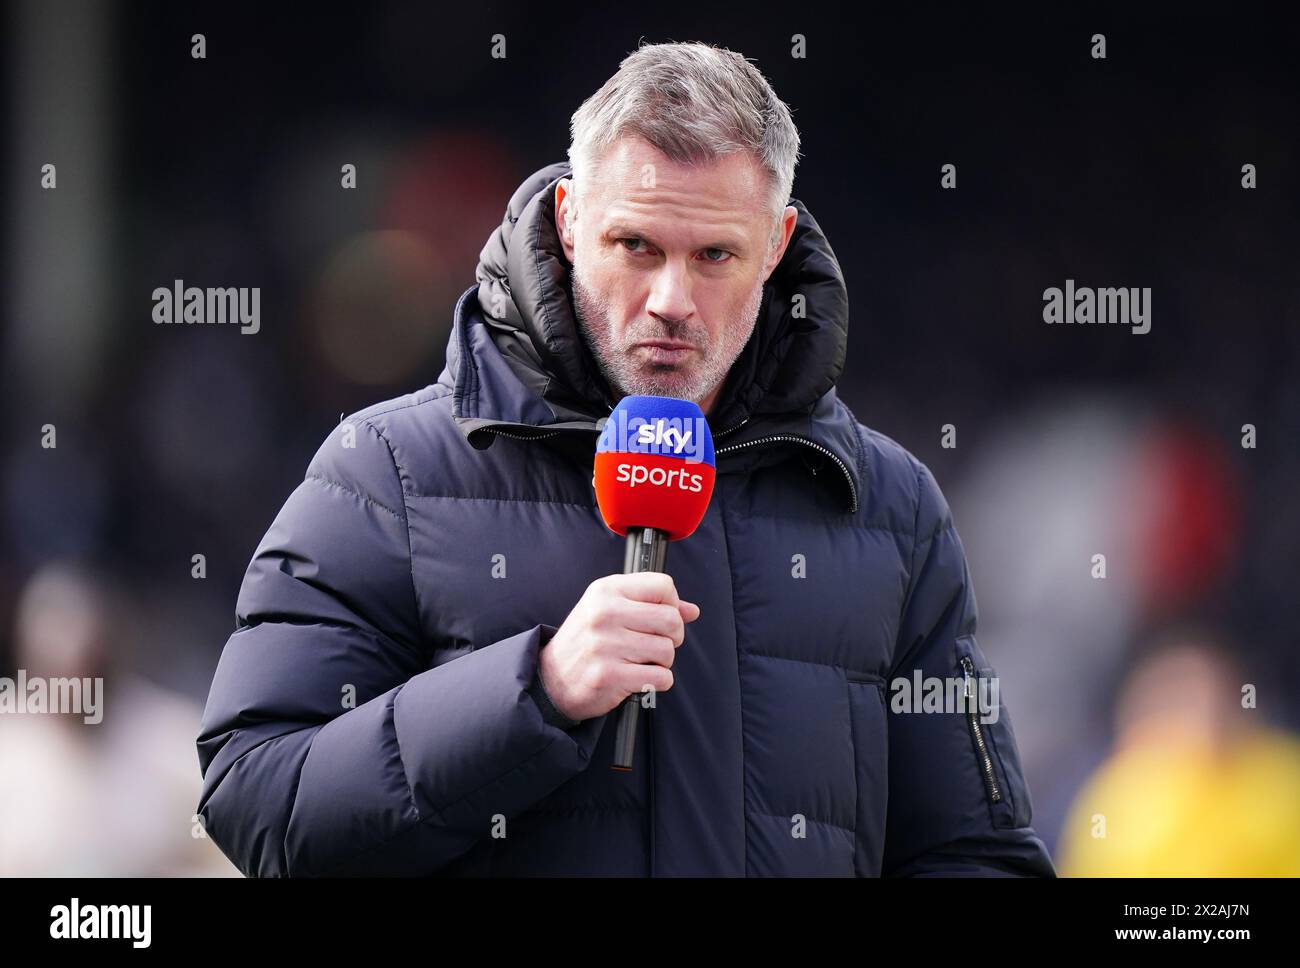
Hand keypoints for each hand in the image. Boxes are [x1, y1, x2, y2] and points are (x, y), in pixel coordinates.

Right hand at [538, 573, 699, 721]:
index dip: (672, 603)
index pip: (663, 585)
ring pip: (667, 651)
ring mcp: (604, 644)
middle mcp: (604, 613)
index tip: (661, 616)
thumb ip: (651, 604)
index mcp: (606, 590)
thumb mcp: (611, 609)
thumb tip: (691, 611)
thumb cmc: (587, 641)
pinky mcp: (608, 675)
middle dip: (672, 637)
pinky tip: (639, 678)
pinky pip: (660, 677)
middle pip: (672, 619)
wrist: (552, 678)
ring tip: (641, 662)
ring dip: (662, 662)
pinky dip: (657, 682)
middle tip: (655, 644)